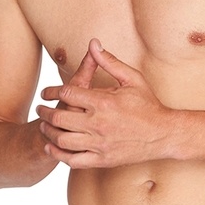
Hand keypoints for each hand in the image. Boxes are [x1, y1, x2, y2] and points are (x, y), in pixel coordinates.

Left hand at [36, 39, 172, 167]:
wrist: (165, 134)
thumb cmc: (148, 105)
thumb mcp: (132, 79)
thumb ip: (110, 62)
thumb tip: (93, 44)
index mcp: (103, 102)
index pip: (67, 94)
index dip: (52, 92)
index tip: (46, 93)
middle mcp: (98, 124)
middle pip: (59, 118)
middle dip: (45, 112)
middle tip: (40, 109)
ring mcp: (100, 144)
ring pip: (63, 140)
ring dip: (48, 133)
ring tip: (44, 126)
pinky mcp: (103, 160)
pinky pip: (74, 160)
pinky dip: (59, 154)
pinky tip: (53, 147)